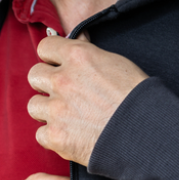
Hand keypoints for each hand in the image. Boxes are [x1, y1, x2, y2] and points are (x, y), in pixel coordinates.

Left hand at [27, 35, 148, 166]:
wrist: (145, 131)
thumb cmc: (137, 97)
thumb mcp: (116, 62)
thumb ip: (89, 54)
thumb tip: (76, 43)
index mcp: (78, 57)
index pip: (45, 47)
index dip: (51, 57)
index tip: (56, 65)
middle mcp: (63, 80)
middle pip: (34, 76)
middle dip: (45, 84)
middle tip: (61, 93)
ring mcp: (56, 109)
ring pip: (33, 106)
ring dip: (47, 111)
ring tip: (66, 116)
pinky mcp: (56, 135)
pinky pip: (41, 134)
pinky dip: (53, 136)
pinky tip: (70, 134)